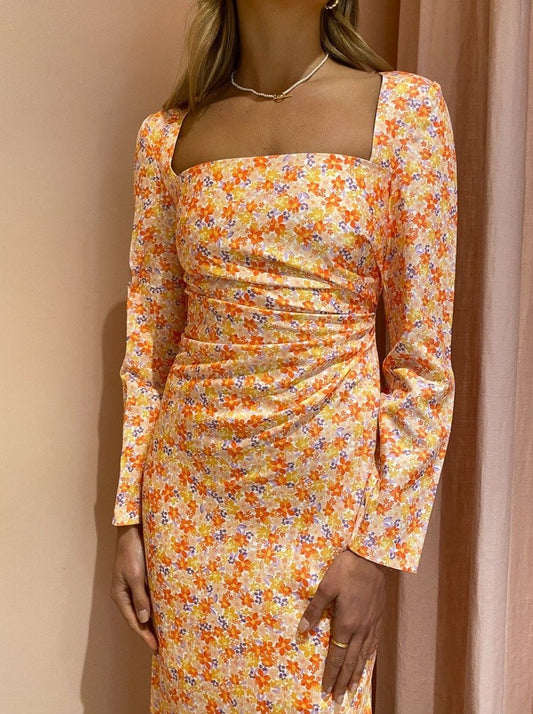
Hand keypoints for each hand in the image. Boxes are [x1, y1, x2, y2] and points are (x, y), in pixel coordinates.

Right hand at [110, 524, 157, 652]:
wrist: (133, 530)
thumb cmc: (132, 552)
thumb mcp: (136, 575)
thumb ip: (140, 598)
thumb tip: (143, 620)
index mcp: (119, 595)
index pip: (133, 622)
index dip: (144, 635)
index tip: (156, 648)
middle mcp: (124, 593)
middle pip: (137, 617)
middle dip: (148, 631)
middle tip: (163, 645)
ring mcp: (132, 586)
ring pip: (143, 608)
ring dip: (152, 619)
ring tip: (165, 632)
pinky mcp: (140, 578)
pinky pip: (147, 597)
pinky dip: (155, 606)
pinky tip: (164, 610)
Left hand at [296, 548, 386, 705]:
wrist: (372, 556)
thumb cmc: (346, 568)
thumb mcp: (325, 586)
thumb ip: (314, 609)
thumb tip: (302, 629)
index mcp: (346, 622)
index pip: (337, 656)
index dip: (331, 674)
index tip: (326, 689)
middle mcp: (361, 628)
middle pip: (351, 661)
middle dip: (343, 681)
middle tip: (339, 699)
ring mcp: (372, 623)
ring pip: (364, 655)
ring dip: (357, 674)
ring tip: (353, 689)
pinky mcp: (379, 616)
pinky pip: (373, 643)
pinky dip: (368, 657)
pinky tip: (366, 662)